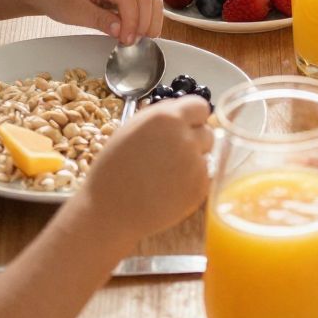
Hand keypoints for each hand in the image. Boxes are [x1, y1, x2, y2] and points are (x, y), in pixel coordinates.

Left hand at [37, 0, 163, 44]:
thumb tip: (122, 31)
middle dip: (147, 22)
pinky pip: (143, 1)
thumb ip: (100, 20)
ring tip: (141, 39)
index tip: (128, 41)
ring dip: (151, 19)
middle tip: (138, 43)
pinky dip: (146, 16)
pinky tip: (138, 31)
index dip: (133, 22)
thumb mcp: (76, 12)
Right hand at [84, 97, 213, 247]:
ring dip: (195, 160)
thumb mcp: (131, 128)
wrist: (109, 211)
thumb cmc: (114, 169)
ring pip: (208, 155)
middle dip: (195, 139)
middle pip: (207, 131)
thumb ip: (160, 115)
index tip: (186, 126)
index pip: (200, 106)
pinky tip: (171, 187)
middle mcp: (185, 138)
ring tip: (169, 173)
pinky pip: (205, 177)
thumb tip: (180, 110)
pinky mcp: (200, 188)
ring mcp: (195, 164)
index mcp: (167, 118)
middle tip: (174, 154)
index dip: (193, 117)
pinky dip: (193, 181)